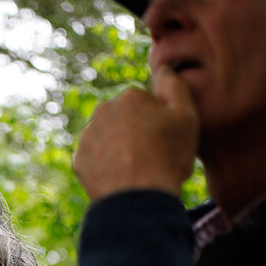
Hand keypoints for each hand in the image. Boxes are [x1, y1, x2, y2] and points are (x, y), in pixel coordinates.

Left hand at [74, 63, 198, 201]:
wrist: (138, 198)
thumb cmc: (167, 157)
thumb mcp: (186, 117)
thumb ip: (175, 85)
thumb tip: (164, 66)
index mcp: (129, 97)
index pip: (147, 105)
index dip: (160, 122)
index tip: (166, 139)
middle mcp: (103, 111)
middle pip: (125, 120)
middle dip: (136, 133)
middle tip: (152, 156)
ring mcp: (87, 136)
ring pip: (109, 138)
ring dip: (120, 149)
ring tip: (137, 169)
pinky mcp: (78, 160)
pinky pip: (96, 159)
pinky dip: (106, 166)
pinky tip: (121, 177)